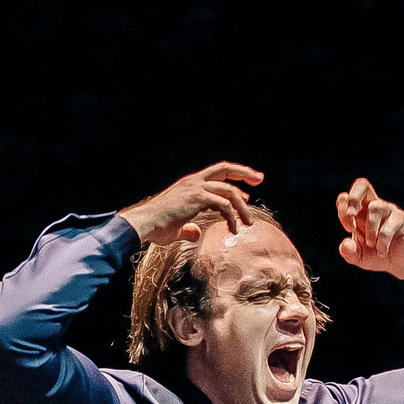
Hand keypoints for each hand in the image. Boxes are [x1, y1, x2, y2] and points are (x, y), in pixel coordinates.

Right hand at [118, 162, 262, 245]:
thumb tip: (196, 234)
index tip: (247, 195)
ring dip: (242, 207)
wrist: (143, 224)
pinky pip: (223, 204)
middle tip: (260, 179)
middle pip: (225, 169)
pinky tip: (233, 229)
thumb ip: (188, 230)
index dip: (233, 182)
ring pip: (229, 191)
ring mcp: (195, 188)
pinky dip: (232, 217)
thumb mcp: (176, 228)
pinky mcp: (197, 198)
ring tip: (249, 223)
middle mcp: (193, 182)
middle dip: (245, 173)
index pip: (216, 175)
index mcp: (189, 185)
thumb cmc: (155, 228)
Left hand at [334, 178, 403, 279]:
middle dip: (353, 198)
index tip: (348, 228)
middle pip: (363, 184)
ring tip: (372, 245)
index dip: (343, 209)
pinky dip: (382, 242)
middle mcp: (374, 207)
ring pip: (375, 207)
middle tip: (352, 215)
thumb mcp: (359, 257)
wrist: (401, 265)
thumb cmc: (377, 255)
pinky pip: (388, 226)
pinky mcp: (401, 219)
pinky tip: (382, 251)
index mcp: (360, 212)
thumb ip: (348, 252)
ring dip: (370, 230)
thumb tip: (346, 243)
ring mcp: (389, 211)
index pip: (347, 197)